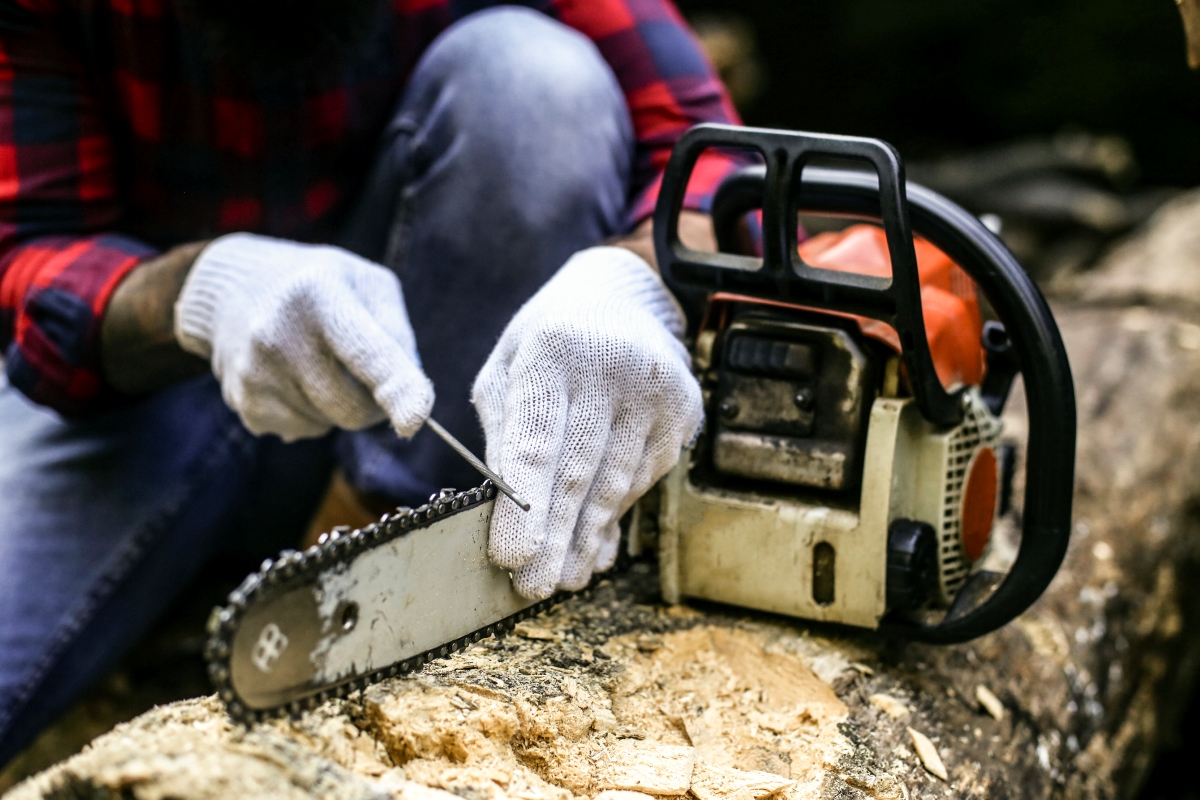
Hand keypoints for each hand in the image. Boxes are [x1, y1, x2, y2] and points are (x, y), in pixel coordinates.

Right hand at [175, 233, 432, 440]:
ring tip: (314, 360)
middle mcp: (279, 334)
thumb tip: (412, 401)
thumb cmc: (319, 286)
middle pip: (354, 408)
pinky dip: (311, 412)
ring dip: (338, 404)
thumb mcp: (366, 284)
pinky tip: (291, 375)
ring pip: (331, 424)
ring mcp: (256, 373)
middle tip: (361, 369)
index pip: (365, 352)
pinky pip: (305, 431)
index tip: (416, 420)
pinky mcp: (244, 403)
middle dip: (373, 402)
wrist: (233, 289)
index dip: (396, 388)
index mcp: (319, 293)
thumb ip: (397, 337)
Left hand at [472, 246, 702, 598]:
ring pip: (618, 483)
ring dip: (586, 537)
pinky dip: (615, 517)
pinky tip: (592, 548)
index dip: (525, 503)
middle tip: (532, 585)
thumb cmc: (548, 343)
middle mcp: (614, 365)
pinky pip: (645, 477)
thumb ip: (504, 433)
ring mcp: (657, 389)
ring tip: (559, 578)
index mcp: (556, 347)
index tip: (510, 555)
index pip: (539, 437)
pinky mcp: (684, 409)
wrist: (619, 300)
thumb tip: (505, 510)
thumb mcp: (507, 370)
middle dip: (554, 536)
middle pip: (581, 470)